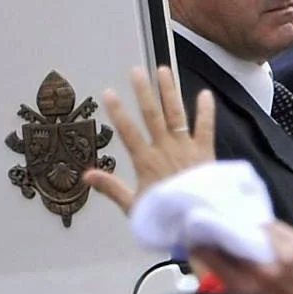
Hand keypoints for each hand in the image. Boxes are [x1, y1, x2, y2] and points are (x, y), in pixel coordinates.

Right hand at [84, 64, 216, 215]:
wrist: (197, 223)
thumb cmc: (165, 217)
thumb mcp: (133, 206)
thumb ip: (111, 188)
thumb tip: (86, 176)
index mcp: (146, 161)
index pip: (128, 131)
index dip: (117, 111)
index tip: (109, 92)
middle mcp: (165, 148)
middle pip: (152, 115)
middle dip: (143, 91)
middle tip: (136, 70)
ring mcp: (186, 148)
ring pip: (176, 114)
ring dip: (169, 92)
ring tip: (163, 70)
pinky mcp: (205, 151)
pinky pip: (206, 127)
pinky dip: (206, 111)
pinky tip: (205, 93)